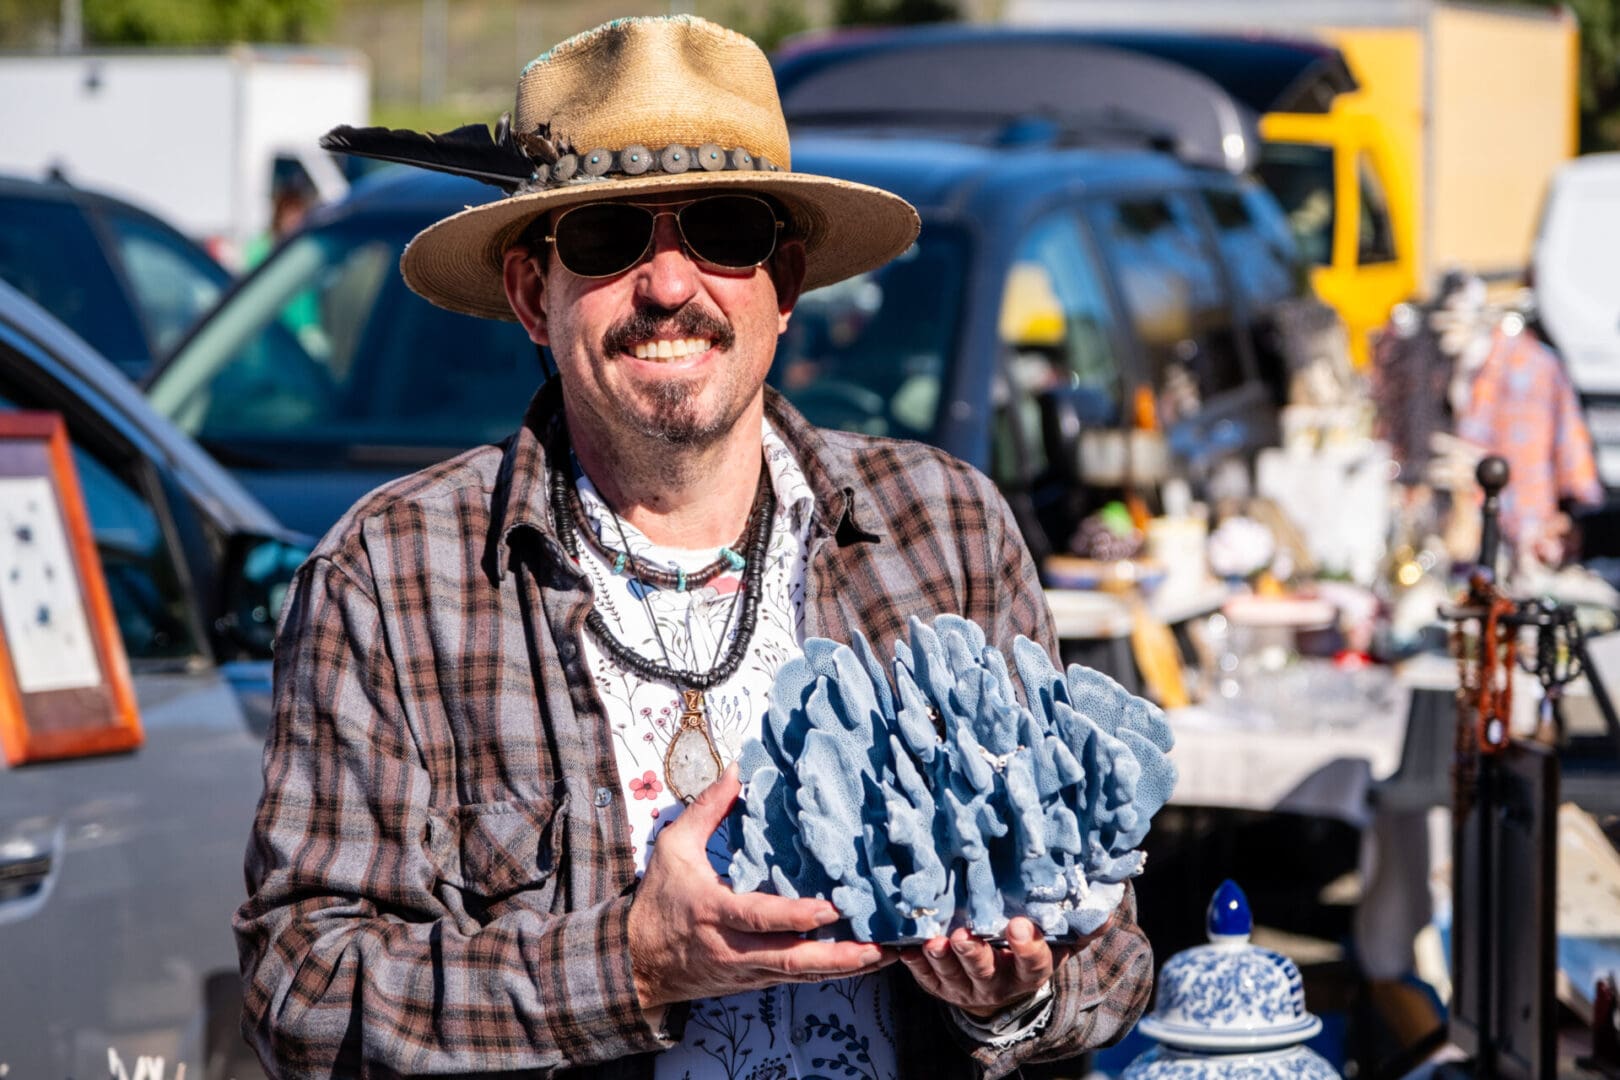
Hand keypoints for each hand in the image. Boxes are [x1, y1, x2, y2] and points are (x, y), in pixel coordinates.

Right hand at [627, 765, 894, 1009]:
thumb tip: (740, 769)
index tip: (831, 908)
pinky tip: (860, 963)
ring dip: (844, 968)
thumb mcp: (674, 847)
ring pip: (800, 974)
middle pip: (792, 959)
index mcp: (714, 913)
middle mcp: (734, 949)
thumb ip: (708, 808)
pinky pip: (796, 978)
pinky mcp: (754, 980)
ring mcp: (747, 970)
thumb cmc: (658, 900)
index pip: (759, 918)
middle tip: (877, 948)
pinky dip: (829, 972)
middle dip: (837, 957)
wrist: (636, 963)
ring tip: (885, 956)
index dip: (795, 915)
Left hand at [902, 912, 1114, 1017]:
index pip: (1033, 964)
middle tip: (964, 937)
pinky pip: (922, 976)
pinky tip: (904, 947)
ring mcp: (964, 987)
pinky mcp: (937, 984)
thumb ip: (1078, 928)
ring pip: (951, 976)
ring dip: (941, 959)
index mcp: (1029, 972)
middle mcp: (996, 983)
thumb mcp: (1057, 944)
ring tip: (934, 942)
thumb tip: (1104, 909)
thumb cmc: (1028, 952)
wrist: (999, 986)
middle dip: (975, 955)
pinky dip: (913, 963)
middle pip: (985, 971)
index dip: (1026, 947)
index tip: (1018, 926)